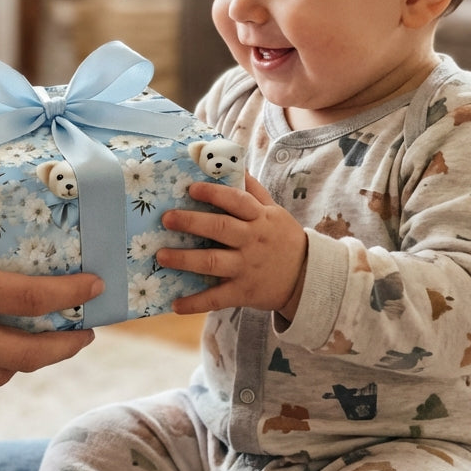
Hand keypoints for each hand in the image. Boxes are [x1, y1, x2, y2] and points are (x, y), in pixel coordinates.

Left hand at [159, 172, 307, 321]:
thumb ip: (254, 190)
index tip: (191, 189)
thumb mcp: (274, 211)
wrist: (309, 278)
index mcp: (259, 218)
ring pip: (213, 262)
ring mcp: (246, 267)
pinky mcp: (243, 292)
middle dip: (191, 222)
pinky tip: (175, 305)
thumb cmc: (283, 238)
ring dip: (185, 260)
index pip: (236, 201)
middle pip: (220, 229)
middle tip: (166, 218)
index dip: (214, 194)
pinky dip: (196, 303)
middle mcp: (252, 241)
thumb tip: (235, 165)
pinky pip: (217, 298)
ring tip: (161, 255)